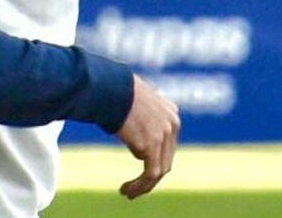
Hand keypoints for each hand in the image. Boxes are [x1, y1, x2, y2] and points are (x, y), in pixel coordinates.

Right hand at [114, 74, 179, 199]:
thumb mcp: (135, 100)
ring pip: (159, 169)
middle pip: (166, 158)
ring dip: (144, 185)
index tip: (142, 168)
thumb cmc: (114, 91)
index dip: (155, 158)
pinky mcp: (151, 144)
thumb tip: (133, 132)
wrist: (109, 87)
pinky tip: (126, 190)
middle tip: (135, 186)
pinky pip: (150, 174)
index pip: (168, 143)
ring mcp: (164, 134)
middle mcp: (172, 123)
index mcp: (171, 111)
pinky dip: (140, 186)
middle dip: (151, 175)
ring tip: (128, 192)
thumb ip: (141, 115)